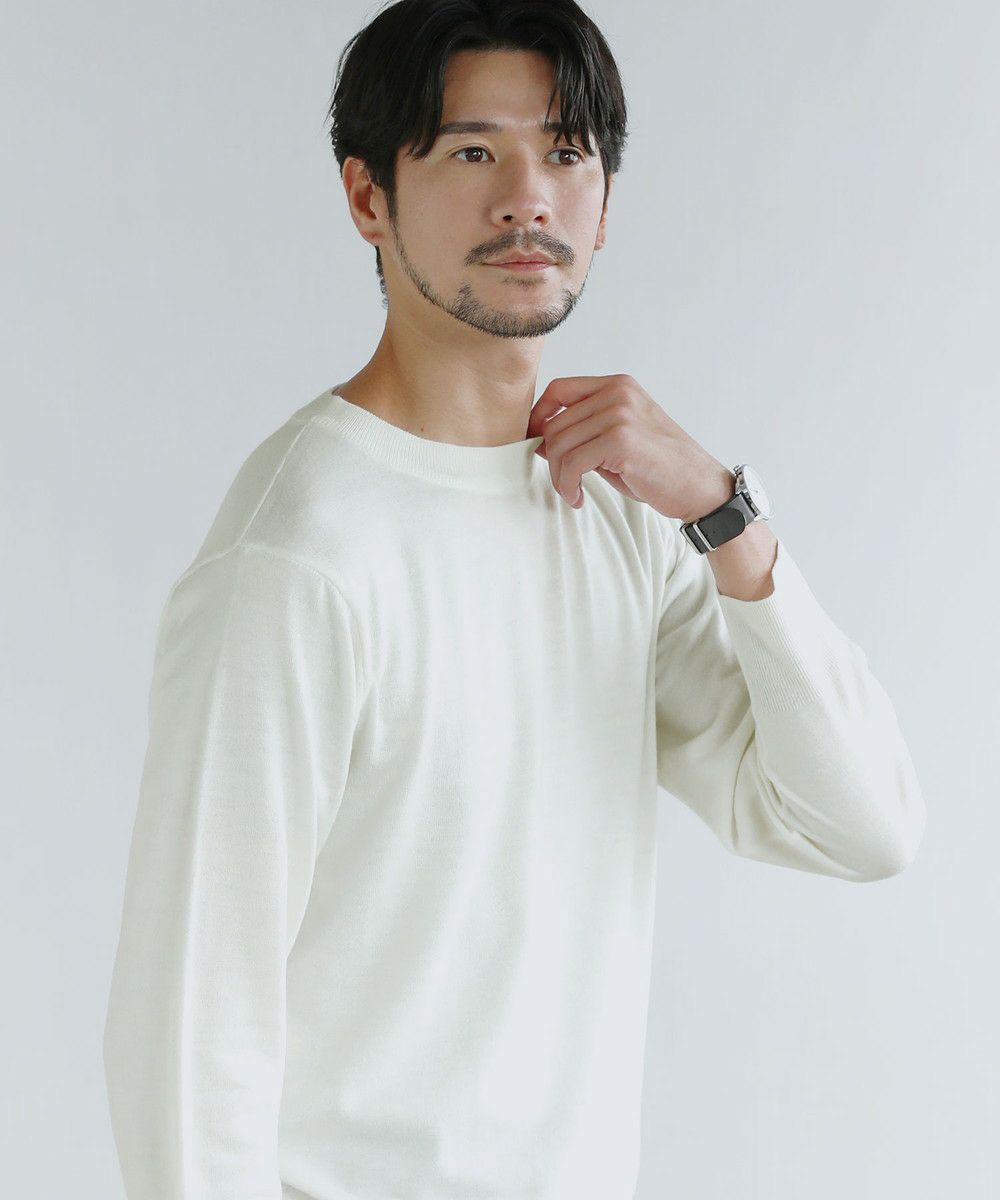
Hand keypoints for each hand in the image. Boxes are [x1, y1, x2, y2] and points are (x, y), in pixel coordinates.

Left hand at [526, 374, 733, 520]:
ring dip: (559, 476)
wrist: (699, 487)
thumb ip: (585, 433)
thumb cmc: (659, 468)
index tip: (537, 443)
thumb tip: (542, 441)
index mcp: (618, 386)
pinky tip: (578, 498)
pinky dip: (568, 485)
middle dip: (551, 458)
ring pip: (559, 444)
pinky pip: (573, 463)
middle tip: (564, 482)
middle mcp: (618, 393)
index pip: (560, 389)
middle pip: (555, 422)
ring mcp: (620, 415)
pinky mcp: (621, 441)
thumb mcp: (618, 440)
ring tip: (571, 492)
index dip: (539, 416)